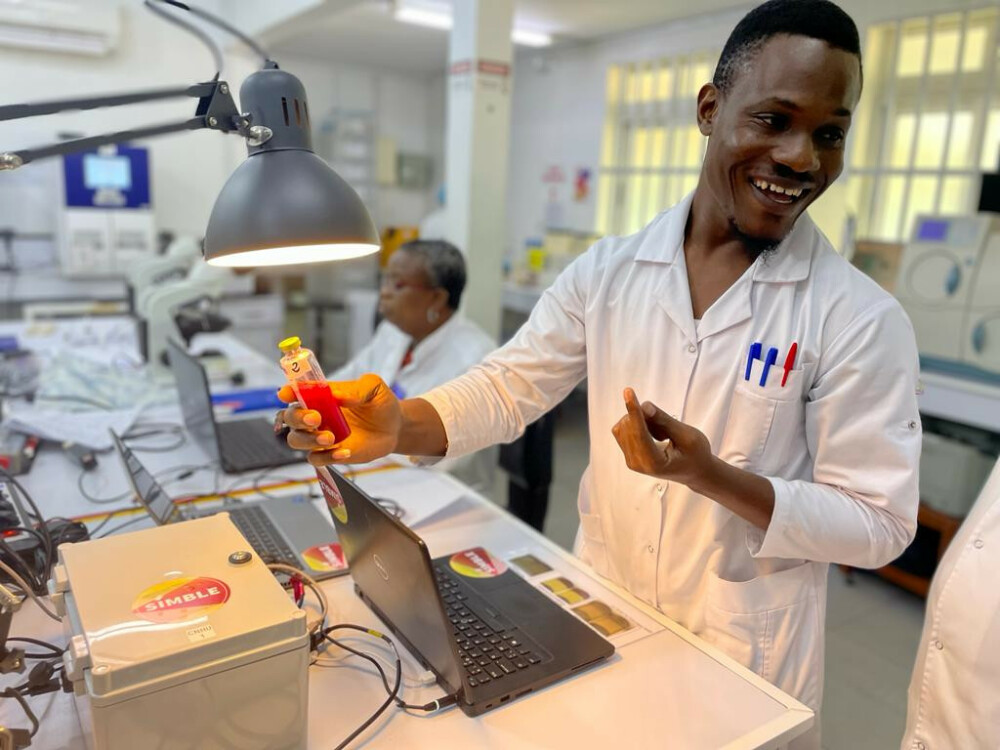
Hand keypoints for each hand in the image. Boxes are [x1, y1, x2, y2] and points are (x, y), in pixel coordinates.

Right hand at [278, 373, 402, 465]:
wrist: (394, 427)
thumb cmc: (380, 403)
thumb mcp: (374, 388)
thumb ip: (358, 388)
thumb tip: (338, 395)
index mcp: (321, 395)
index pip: (297, 392)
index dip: (288, 392)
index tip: (286, 393)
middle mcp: (316, 415)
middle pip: (289, 418)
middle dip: (297, 418)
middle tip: (316, 418)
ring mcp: (320, 435)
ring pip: (296, 440)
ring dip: (308, 439)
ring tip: (330, 438)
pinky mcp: (330, 453)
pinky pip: (316, 459)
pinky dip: (326, 457)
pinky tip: (345, 452)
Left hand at [611, 387, 714, 487]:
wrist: (695, 471)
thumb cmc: (696, 454)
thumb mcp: (687, 436)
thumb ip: (665, 421)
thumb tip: (644, 405)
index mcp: (654, 463)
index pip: (639, 433)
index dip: (634, 410)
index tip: (628, 391)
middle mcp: (638, 464)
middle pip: (630, 426)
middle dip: (647, 416)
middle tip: (668, 428)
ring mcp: (630, 460)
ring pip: (625, 425)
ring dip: (643, 420)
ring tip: (663, 434)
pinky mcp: (628, 454)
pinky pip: (623, 428)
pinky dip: (638, 424)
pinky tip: (654, 434)